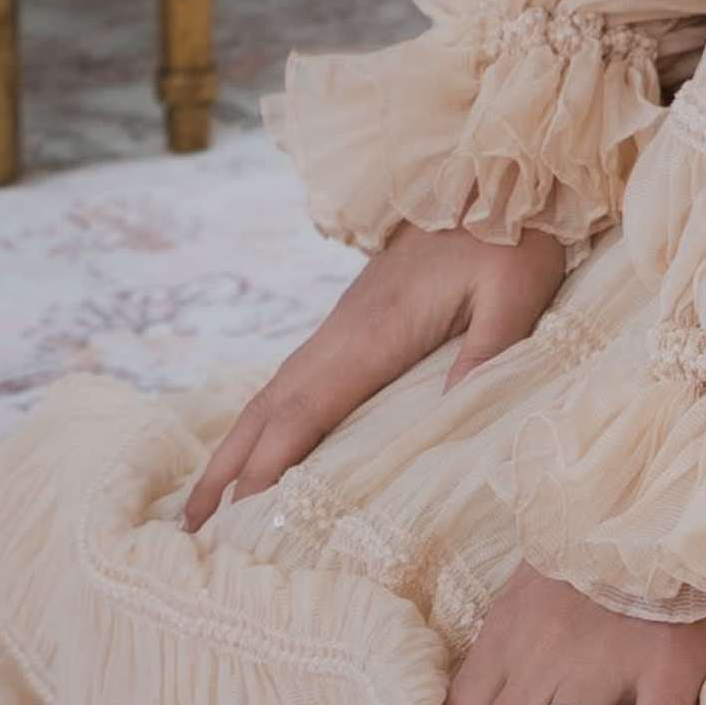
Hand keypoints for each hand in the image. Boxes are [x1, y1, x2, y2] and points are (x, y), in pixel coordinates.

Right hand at [184, 221, 569, 533]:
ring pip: (273, 393)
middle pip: (269, 408)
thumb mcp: (517, 290)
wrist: (492, 177)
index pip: (307, 409)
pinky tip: (261, 444)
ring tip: (203, 501)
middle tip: (188, 527)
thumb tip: (451, 411)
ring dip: (234, 446)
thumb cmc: (511, 236)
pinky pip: (294, 379)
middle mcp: (343, 331)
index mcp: (376, 331)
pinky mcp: (353, 320)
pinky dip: (264, 420)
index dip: (270, 464)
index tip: (240, 516)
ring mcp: (341, 324)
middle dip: (226, 468)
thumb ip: (489, 350)